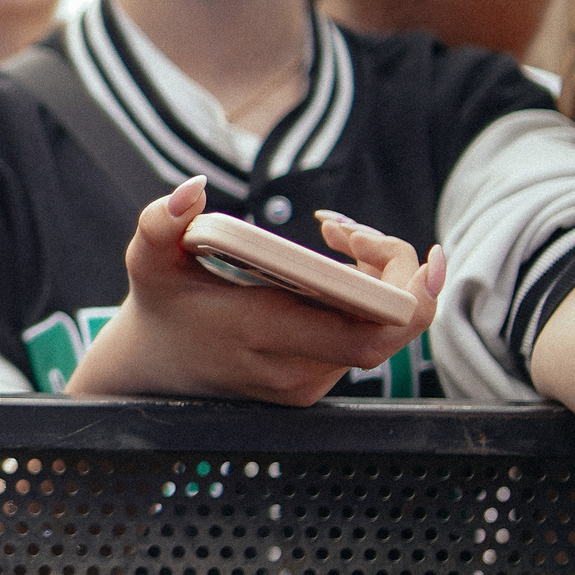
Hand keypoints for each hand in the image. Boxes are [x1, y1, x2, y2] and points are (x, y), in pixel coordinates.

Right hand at [69, 176, 440, 403]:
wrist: (149, 371)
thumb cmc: (159, 307)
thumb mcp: (148, 260)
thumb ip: (161, 221)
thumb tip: (191, 188)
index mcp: (262, 333)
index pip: (367, 335)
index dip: (412, 301)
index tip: (427, 258)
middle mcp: (293, 369)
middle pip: (389, 331)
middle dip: (395, 272)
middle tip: (354, 232)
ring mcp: (306, 384)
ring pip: (378, 334)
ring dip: (377, 282)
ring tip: (339, 237)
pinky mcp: (312, 385)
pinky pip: (361, 341)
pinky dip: (364, 302)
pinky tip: (335, 267)